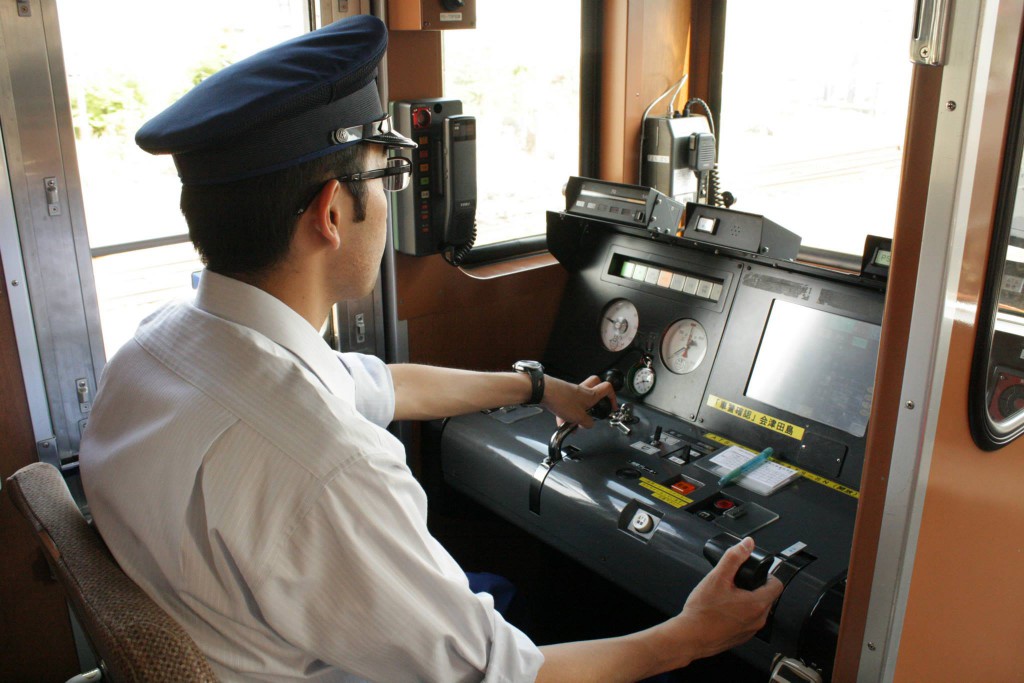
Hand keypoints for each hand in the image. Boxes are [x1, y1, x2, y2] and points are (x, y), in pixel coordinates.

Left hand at [541, 375, 615, 427]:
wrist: (543, 392)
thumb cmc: (561, 400)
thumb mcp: (578, 417)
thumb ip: (587, 423)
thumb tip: (589, 424)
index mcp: (591, 394)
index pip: (607, 388)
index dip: (613, 397)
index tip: (612, 406)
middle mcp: (582, 390)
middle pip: (595, 385)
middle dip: (598, 397)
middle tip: (596, 407)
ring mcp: (571, 390)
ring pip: (579, 399)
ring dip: (579, 411)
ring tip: (574, 423)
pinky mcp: (562, 393)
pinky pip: (568, 404)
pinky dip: (566, 413)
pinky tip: (562, 422)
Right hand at [663, 537, 783, 662]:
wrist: (690, 637)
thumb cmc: (702, 612)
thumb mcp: (717, 578)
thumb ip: (734, 558)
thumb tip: (747, 544)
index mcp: (757, 604)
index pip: (777, 584)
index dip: (766, 575)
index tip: (753, 573)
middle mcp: (758, 620)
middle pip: (766, 596)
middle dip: (754, 587)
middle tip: (735, 584)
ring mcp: (751, 631)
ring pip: (756, 609)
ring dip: (747, 601)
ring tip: (726, 597)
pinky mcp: (742, 637)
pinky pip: (747, 621)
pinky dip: (739, 614)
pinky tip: (723, 611)